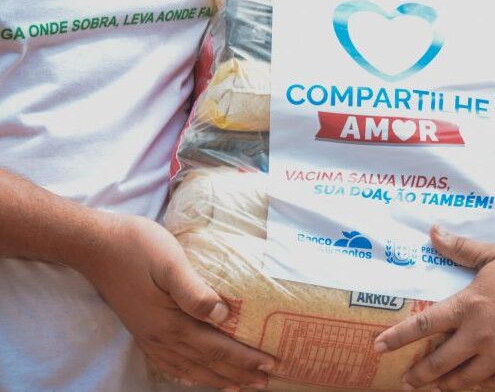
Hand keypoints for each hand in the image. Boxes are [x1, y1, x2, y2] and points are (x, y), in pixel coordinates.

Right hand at [80, 214, 273, 390]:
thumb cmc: (137, 246)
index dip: (245, 359)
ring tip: (238, 385)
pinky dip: (186, 373)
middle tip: (265, 382)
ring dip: (216, 377)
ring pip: (189, 366)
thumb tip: (223, 314)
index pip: (217, 348)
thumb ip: (195, 291)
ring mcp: (148, 336)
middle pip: (207, 363)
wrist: (95, 245)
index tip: (271, 365)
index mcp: (172, 323)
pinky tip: (193, 376)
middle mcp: (161, 337)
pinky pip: (168, 362)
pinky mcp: (141, 329)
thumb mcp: (170, 261)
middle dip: (238, 373)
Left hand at [374, 226, 494, 390]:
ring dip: (444, 385)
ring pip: (463, 379)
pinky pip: (490, 384)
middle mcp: (478, 335)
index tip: (379, 347)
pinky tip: (469, 385)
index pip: (425, 324)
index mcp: (469, 305)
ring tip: (433, 388)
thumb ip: (461, 249)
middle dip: (419, 375)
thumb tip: (433, 232)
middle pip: (439, 362)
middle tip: (405, 382)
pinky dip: (476, 385)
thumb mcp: (494, 254)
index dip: (399, 337)